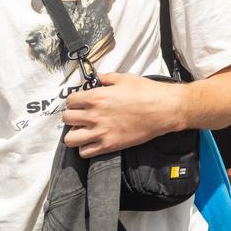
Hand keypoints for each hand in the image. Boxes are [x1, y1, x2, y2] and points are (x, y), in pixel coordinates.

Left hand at [62, 73, 181, 156]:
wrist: (163, 110)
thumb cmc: (146, 92)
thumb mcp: (124, 78)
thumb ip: (107, 78)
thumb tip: (99, 78)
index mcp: (96, 97)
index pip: (69, 101)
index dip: (74, 101)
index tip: (80, 102)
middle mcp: (94, 115)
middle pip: (67, 119)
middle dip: (72, 116)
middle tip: (81, 116)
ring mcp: (100, 132)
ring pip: (70, 139)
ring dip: (74, 134)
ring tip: (84, 130)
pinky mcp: (109, 146)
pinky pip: (85, 152)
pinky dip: (85, 148)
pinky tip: (93, 141)